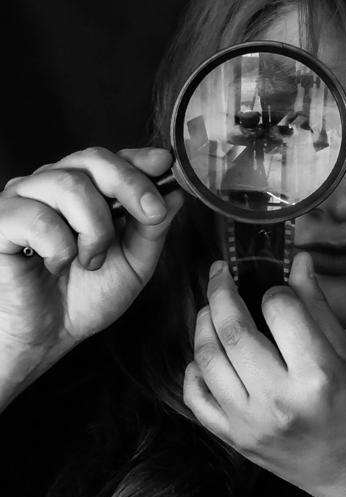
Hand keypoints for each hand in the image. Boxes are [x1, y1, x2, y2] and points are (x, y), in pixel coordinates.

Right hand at [0, 146, 183, 406]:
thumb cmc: (84, 298)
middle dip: (130, 185)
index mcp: (84, 191)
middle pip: (93, 159)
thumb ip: (153, 229)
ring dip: (94, 228)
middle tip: (151, 213)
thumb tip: (176, 193)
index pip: (112, 158)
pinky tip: (54, 265)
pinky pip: (37, 217)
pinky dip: (59, 246)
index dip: (139, 159)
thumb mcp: (134, 264)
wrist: (46, 337)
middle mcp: (51, 186)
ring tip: (90, 261)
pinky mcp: (0, 221)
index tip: (165, 165)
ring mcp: (22, 199)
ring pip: (69, 185)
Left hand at [183, 252, 345, 496]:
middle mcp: (277, 398)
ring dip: (203, 326)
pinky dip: (193, 371)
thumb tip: (298, 261)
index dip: (276, 290)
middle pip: (233, 331)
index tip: (278, 291)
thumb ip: (318, 308)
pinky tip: (204, 355)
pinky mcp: (234, 440)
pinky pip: (197, 400)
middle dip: (221, 292)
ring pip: (207, 361)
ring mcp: (249, 422)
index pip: (279, 309)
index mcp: (316, 374)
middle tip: (220, 273)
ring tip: (210, 308)